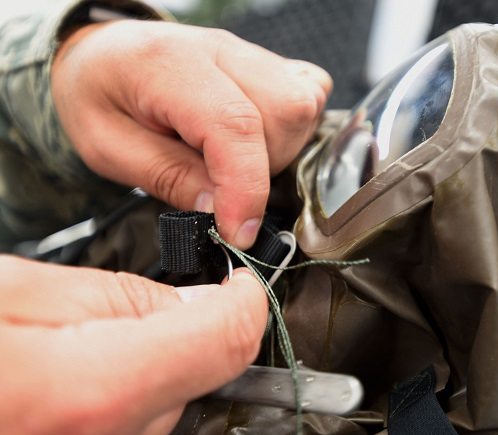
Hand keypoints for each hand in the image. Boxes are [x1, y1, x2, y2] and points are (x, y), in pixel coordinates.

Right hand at [0, 256, 267, 434]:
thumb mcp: (10, 290)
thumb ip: (114, 295)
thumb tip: (186, 302)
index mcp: (96, 390)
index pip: (224, 341)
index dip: (245, 302)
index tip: (242, 283)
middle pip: (196, 377)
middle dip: (180, 332)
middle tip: (114, 309)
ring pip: (164, 406)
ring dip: (145, 366)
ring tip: (67, 347)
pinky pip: (129, 431)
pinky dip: (118, 397)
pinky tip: (66, 379)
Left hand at [52, 20, 331, 248]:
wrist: (104, 55)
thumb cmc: (100, 95)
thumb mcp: (107, 147)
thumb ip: (166, 176)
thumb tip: (219, 210)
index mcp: (167, 64)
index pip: (233, 124)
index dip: (245, 188)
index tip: (239, 233)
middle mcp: (218, 50)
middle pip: (281, 115)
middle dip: (259, 170)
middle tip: (217, 184)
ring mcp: (248, 53)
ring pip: (301, 109)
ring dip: (276, 152)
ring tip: (230, 160)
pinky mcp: (268, 63)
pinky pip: (309, 96)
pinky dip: (292, 130)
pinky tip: (257, 140)